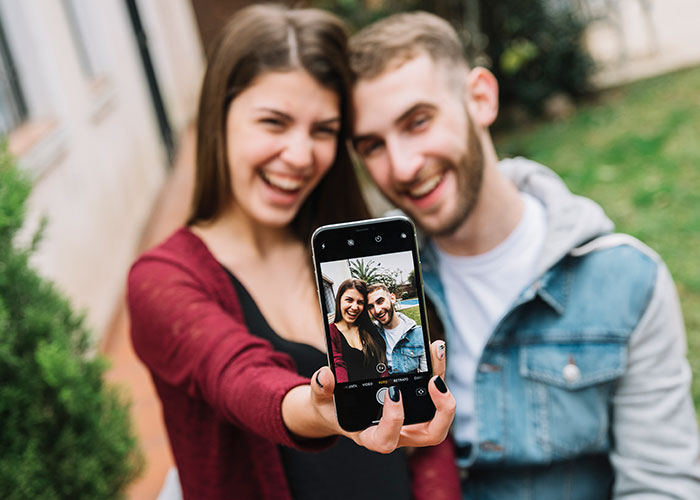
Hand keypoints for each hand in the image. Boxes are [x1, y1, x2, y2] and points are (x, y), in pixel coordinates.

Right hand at [309, 340, 454, 452]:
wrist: (341, 409)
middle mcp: (398, 433)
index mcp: (371, 436)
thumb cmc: (332, 408)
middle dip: (441, 411)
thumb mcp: (321, 399)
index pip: (387, 440)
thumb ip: (321, 389)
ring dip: (444, 387)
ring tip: (436, 352)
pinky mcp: (416, 406)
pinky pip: (434, 394)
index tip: (393, 392)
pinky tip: (433, 349)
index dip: (394, 420)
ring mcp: (410, 422)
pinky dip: (436, 372)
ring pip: (439, 415)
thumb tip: (326, 375)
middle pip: (431, 434)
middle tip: (435, 381)